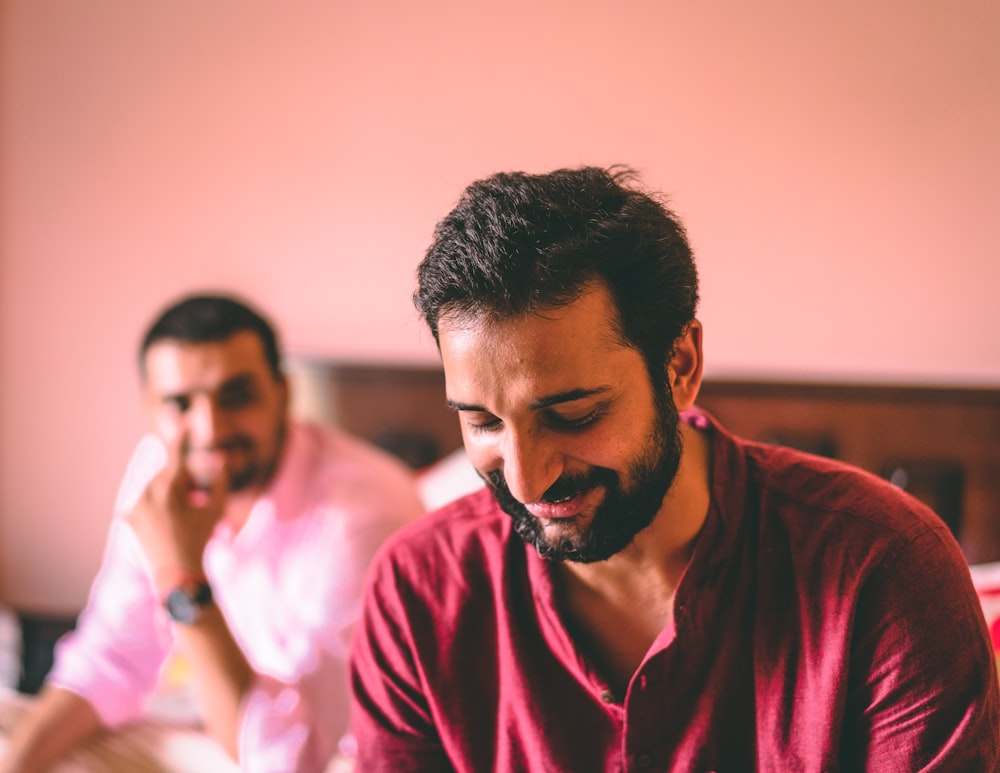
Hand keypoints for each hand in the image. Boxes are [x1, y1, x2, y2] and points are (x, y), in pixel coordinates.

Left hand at [126, 430, 228, 581]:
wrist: (176, 576)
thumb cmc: (200, 540)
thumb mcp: (215, 510)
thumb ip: (219, 481)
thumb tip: (221, 460)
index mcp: (168, 490)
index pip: (176, 457)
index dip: (180, 438)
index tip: (180, 420)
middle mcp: (146, 494)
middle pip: (167, 474)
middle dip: (181, 481)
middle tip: (195, 500)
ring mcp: (133, 506)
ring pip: (155, 486)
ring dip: (169, 493)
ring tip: (182, 516)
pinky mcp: (126, 517)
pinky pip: (144, 500)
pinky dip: (156, 505)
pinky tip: (168, 523)